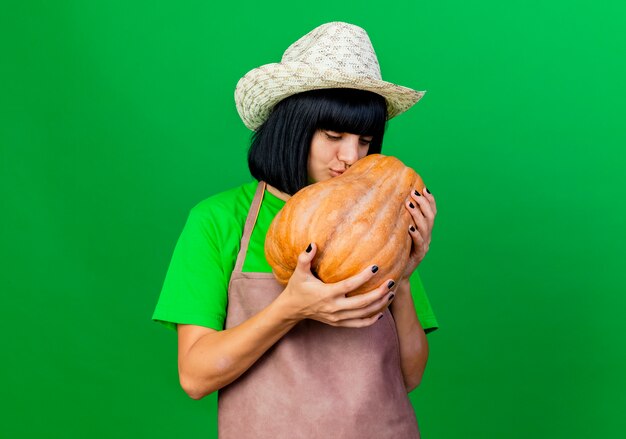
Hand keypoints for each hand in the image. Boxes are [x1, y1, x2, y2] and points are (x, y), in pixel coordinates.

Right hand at [278, 243, 395, 327]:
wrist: (292, 309)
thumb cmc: (297, 287)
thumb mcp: (299, 272)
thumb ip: (305, 258)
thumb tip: (313, 243)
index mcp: (327, 293)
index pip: (349, 285)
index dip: (364, 277)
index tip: (376, 267)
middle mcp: (334, 307)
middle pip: (362, 302)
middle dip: (379, 293)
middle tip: (391, 282)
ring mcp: (337, 317)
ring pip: (363, 314)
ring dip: (379, 305)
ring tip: (392, 293)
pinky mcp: (338, 323)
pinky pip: (358, 324)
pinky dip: (371, 319)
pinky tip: (381, 311)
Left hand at [402, 187, 436, 279]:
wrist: (397, 274)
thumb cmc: (396, 252)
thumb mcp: (398, 234)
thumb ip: (399, 221)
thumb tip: (389, 202)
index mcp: (424, 230)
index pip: (431, 212)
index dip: (430, 200)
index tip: (423, 188)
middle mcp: (427, 236)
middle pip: (430, 216)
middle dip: (423, 203)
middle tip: (413, 192)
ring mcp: (424, 246)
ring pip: (425, 227)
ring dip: (418, 214)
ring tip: (409, 204)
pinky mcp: (419, 255)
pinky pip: (419, 242)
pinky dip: (415, 234)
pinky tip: (410, 227)